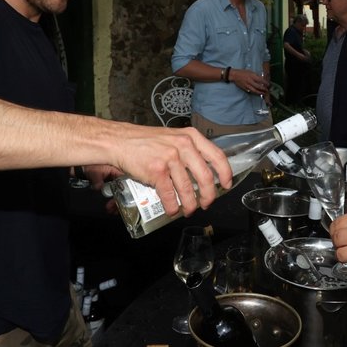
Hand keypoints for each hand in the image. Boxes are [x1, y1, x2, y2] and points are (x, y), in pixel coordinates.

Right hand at [111, 124, 232, 217]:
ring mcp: (170, 158)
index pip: (217, 156)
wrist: (119, 141)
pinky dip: (173, 207)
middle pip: (206, 177)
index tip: (226, 185)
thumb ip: (189, 149)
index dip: (225, 173)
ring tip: (189, 210)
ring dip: (190, 205)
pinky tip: (172, 210)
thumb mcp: (173, 136)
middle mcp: (184, 146)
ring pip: (188, 189)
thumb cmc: (146, 140)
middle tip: (207, 203)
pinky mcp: (157, 171)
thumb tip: (202, 170)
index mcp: (191, 137)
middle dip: (209, 195)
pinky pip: (170, 195)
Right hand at [231, 68, 268, 95]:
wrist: (235, 75)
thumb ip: (256, 75)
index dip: (265, 83)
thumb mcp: (251, 72)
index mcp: (252, 76)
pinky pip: (251, 91)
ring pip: (255, 90)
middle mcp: (250, 81)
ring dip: (260, 92)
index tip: (268, 84)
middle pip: (258, 86)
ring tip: (263, 93)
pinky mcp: (245, 88)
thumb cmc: (243, 72)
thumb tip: (261, 79)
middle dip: (263, 89)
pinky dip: (255, 92)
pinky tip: (257, 93)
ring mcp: (247, 86)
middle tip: (267, 90)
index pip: (260, 80)